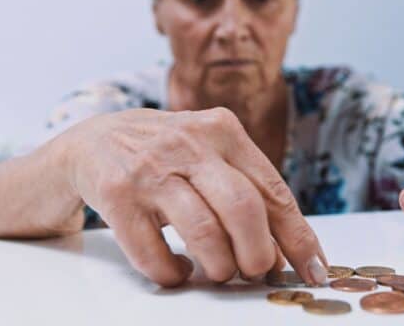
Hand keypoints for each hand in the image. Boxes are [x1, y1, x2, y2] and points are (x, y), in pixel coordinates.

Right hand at [54, 107, 326, 286]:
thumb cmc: (162, 155)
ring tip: (215, 273)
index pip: (272, 189)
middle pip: (244, 208)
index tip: (313, 269)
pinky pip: (153, 252)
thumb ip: (244, 190)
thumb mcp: (207, 154)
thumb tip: (284, 252)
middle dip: (257, 254)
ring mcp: (150, 167)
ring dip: (218, 267)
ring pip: (204, 231)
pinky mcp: (116, 194)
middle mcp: (189, 143)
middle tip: (252, 272)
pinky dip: (171, 274)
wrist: (89, 141)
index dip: (297, 236)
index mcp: (222, 130)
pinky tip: (175, 271)